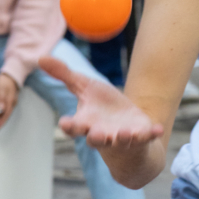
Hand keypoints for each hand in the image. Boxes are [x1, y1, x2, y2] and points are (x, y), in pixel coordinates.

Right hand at [39, 56, 163, 151]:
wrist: (128, 124)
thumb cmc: (103, 108)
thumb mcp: (84, 88)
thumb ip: (64, 75)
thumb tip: (40, 58)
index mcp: (86, 123)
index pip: (73, 127)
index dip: (69, 126)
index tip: (65, 123)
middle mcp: (102, 134)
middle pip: (95, 139)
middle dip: (96, 137)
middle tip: (95, 134)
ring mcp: (122, 138)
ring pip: (121, 141)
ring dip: (123, 137)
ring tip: (125, 133)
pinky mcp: (140, 137)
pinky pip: (146, 137)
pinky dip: (151, 134)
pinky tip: (158, 129)